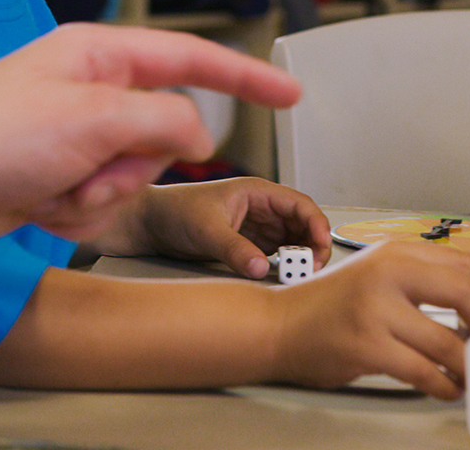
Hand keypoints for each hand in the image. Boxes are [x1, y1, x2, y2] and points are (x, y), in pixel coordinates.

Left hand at [0, 23, 302, 262]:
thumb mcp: (95, 118)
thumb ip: (165, 119)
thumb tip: (199, 134)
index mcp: (95, 51)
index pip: (190, 57)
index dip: (245, 78)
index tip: (291, 94)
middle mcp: (84, 86)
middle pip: (161, 131)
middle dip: (134, 164)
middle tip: (88, 168)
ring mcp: (66, 134)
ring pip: (131, 174)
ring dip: (99, 194)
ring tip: (51, 188)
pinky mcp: (49, 175)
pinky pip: (95, 201)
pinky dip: (72, 212)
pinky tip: (33, 205)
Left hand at [95, 178, 330, 279]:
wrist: (148, 224)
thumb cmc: (174, 211)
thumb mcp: (205, 229)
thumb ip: (234, 249)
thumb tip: (261, 268)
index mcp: (256, 192)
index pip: (300, 205)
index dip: (316, 225)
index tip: (321, 248)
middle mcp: (261, 208)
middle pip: (302, 225)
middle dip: (312, 246)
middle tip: (310, 271)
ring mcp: (256, 227)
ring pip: (292, 242)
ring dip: (299, 258)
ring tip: (297, 277)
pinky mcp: (248, 244)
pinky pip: (276, 255)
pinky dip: (283, 266)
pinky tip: (281, 278)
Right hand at [265, 240, 469, 399]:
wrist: (279, 325)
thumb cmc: (331, 305)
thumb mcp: (377, 276)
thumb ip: (425, 284)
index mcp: (395, 252)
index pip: (464, 260)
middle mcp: (386, 272)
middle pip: (464, 293)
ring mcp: (376, 309)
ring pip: (448, 342)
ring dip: (468, 365)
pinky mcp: (367, 345)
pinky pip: (425, 372)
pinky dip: (444, 385)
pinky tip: (445, 386)